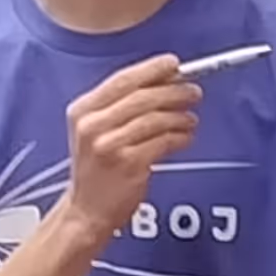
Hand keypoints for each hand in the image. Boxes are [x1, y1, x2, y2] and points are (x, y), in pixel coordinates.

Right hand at [61, 56, 200, 240]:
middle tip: (193, 91)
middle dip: (173, 91)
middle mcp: (92, 125)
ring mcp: (110, 145)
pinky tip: (186, 137)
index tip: (173, 64)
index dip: (151, 69)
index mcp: (82, 111)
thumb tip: (163, 82)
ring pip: (155, 118)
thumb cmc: (96, 171)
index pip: (122, 80)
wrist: (87, 211)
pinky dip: (180, 137)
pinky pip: (163, 141)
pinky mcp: (129, 165)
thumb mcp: (94, 131)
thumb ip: (120, 107)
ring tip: (191, 118)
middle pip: (142, 97)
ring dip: (179, 116)